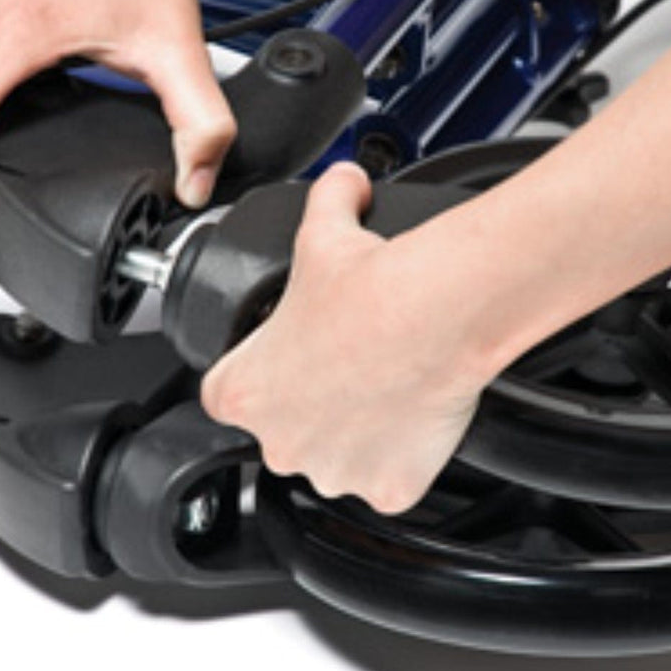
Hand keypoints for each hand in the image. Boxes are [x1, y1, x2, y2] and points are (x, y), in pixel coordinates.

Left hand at [200, 163, 492, 513]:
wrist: (436, 312)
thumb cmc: (372, 285)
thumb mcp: (325, 231)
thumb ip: (323, 202)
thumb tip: (341, 182)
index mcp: (242, 393)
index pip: (234, 396)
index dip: (267, 375)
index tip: (299, 358)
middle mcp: (279, 443)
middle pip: (289, 433)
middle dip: (317, 407)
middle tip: (352, 366)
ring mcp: (335, 471)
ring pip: (340, 459)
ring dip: (358, 434)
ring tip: (386, 386)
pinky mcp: (389, 489)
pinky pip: (391, 480)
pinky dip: (405, 457)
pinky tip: (415, 415)